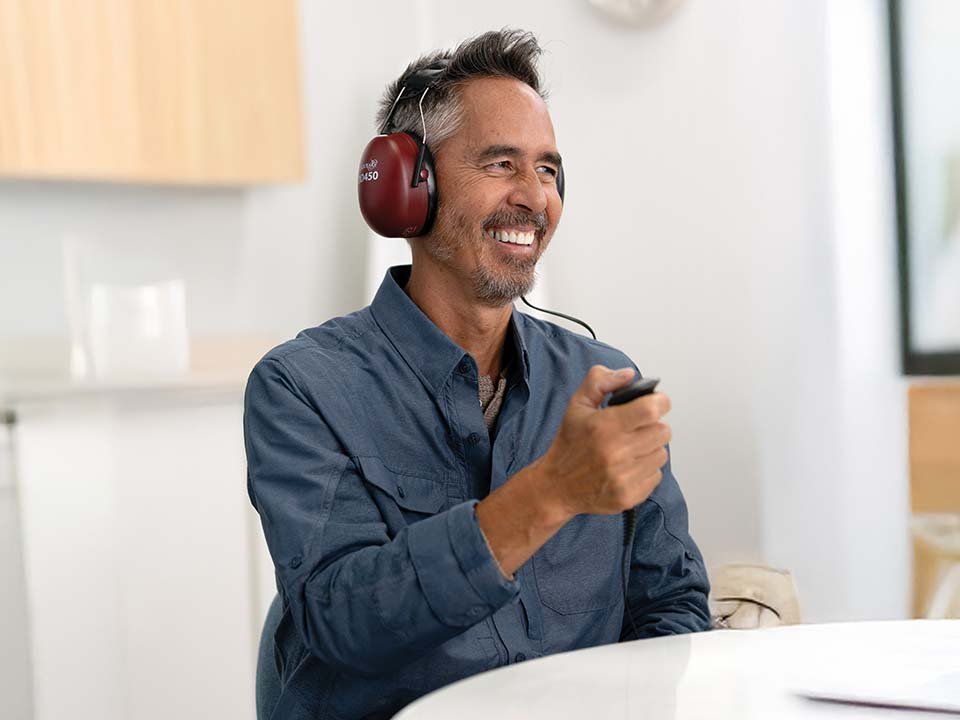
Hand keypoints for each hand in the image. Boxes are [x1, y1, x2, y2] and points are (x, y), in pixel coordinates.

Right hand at [539, 365, 670, 517]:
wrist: (556, 486)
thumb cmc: (569, 444)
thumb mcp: (577, 404)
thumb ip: (600, 381)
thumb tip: (628, 375)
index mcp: (604, 426)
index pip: (652, 410)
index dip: (659, 402)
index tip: (655, 403)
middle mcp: (615, 453)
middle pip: (663, 432)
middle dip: (652, 426)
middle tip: (636, 428)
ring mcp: (623, 477)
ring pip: (661, 454)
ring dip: (649, 449)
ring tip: (629, 449)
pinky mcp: (629, 496)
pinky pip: (655, 475)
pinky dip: (645, 469)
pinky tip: (627, 467)